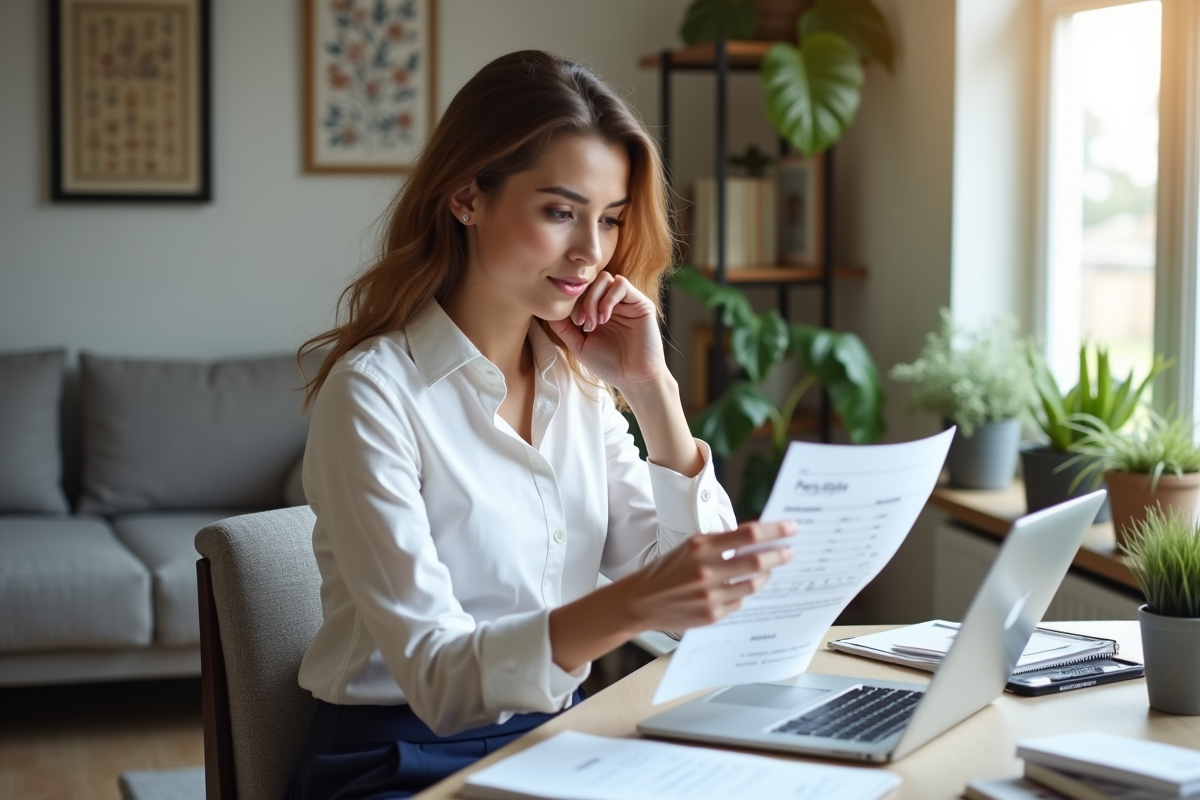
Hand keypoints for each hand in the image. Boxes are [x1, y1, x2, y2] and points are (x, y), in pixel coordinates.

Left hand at [545, 272, 664, 392]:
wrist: (633, 378)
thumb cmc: (608, 364)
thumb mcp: (579, 345)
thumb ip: (564, 328)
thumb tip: (548, 312)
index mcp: (598, 311)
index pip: (582, 291)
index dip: (574, 302)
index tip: (574, 323)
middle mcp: (613, 303)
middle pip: (591, 281)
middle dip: (582, 300)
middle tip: (582, 322)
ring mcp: (627, 302)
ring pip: (605, 279)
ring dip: (594, 299)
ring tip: (594, 322)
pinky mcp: (640, 303)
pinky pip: (621, 284)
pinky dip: (608, 299)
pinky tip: (605, 318)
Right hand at [614, 520, 796, 633]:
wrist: (640, 601)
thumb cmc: (667, 570)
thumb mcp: (690, 547)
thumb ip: (720, 543)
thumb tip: (754, 540)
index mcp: (701, 547)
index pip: (748, 535)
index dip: (774, 531)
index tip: (791, 528)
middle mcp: (706, 571)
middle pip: (756, 562)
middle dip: (778, 556)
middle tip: (790, 552)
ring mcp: (710, 596)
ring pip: (752, 585)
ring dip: (764, 576)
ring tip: (767, 570)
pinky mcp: (712, 615)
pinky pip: (739, 603)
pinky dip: (743, 594)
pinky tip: (739, 588)